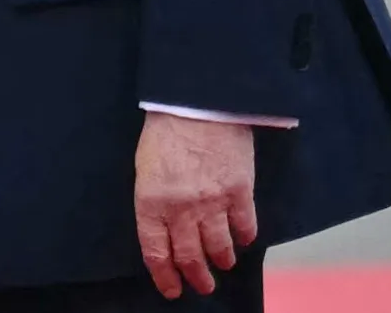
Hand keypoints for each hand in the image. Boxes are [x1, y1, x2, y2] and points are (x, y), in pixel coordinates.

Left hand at [134, 111, 257, 299]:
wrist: (197, 100)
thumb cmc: (165, 130)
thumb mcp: (145, 168)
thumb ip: (154, 201)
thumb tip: (165, 229)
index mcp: (151, 202)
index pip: (157, 252)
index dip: (165, 275)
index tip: (172, 289)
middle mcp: (182, 209)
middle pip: (190, 257)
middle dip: (197, 277)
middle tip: (203, 286)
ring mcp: (213, 202)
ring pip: (220, 247)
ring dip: (222, 260)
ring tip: (224, 264)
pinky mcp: (240, 192)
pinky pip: (245, 226)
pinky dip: (245, 237)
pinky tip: (244, 239)